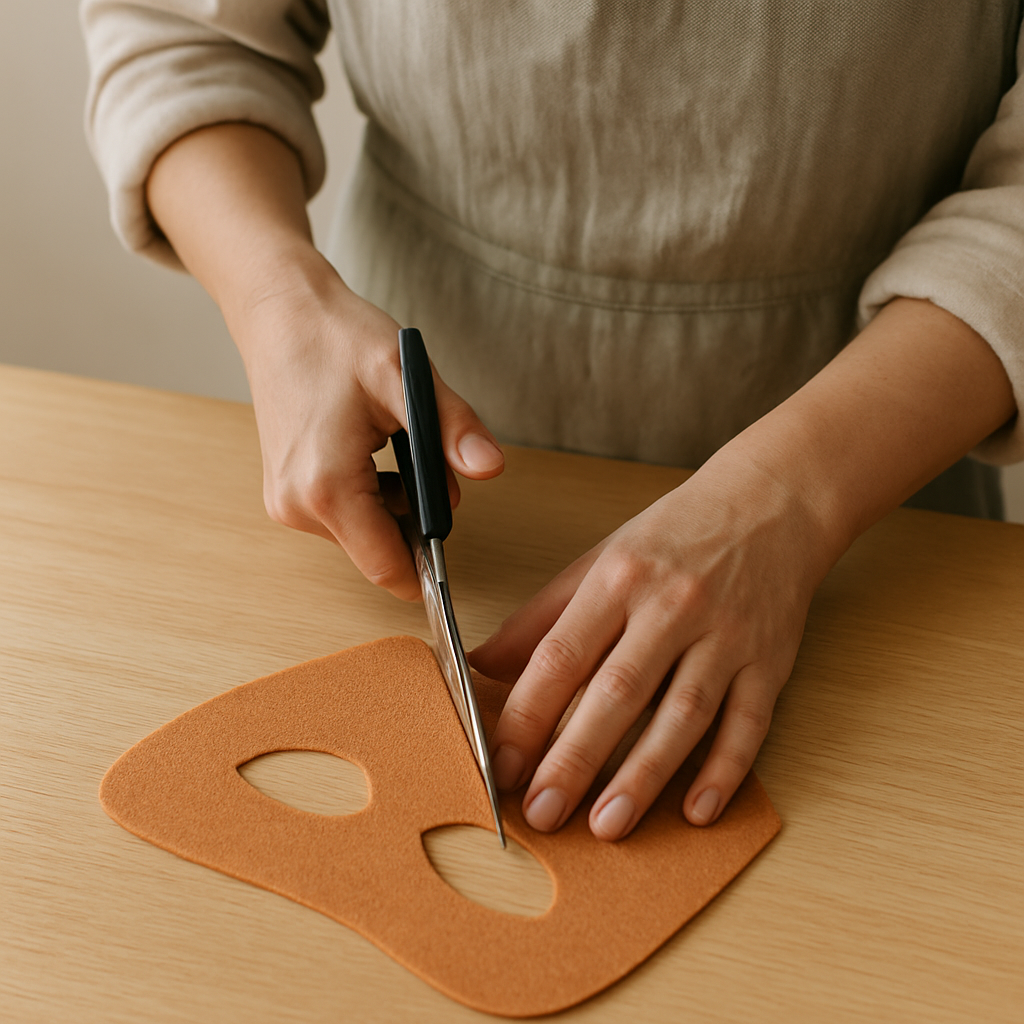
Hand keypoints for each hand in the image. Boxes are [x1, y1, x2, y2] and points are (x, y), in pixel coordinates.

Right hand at [145, 124, 503, 598]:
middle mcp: (298, 506)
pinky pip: (345, 514)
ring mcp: (287, 502)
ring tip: (396, 442)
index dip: (430, 566)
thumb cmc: (336, 339)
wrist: (280, 311)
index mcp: (327, 488)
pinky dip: (373, 492)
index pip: (389, 569)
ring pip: (365, 533)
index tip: (456, 542)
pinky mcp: (287, 492)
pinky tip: (374, 446)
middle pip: (380, 551)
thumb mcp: (407, 379)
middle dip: (418, 518)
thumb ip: (452, 429)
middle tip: (429, 459)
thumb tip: (490, 467)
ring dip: (397, 502)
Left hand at [471, 447, 835, 839]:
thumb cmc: (675, 536)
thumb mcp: (599, 562)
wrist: (771, 504)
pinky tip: (695, 810)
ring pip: (683, 715)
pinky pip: (749, 723)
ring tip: (607, 824)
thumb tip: (478, 665)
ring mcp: (727, 636)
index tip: (502, 764)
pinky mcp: (771, 661)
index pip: (563, 655)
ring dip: (644, 775)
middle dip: (576, 758)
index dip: (528, 714)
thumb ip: (540, 618)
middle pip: (619, 691)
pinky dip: (724, 771)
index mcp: (620, 579)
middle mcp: (673, 606)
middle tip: (543, 812)